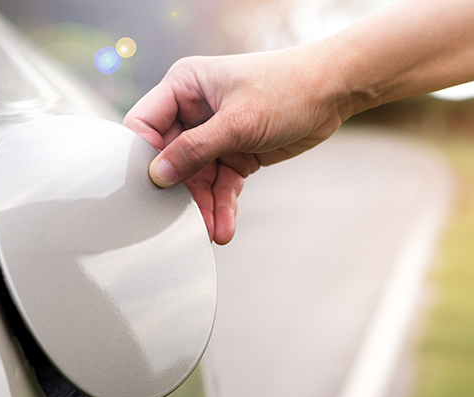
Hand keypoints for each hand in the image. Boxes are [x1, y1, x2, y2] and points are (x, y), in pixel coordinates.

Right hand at [124, 40, 348, 243]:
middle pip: (170, 158)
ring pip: (196, 178)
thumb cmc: (287, 88)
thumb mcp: (238, 121)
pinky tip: (225, 227)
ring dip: (203, 206)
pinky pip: (219, 185)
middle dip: (179, 192)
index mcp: (184, 86)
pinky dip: (222, 205)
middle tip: (181, 221)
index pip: (144, 124)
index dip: (141, 157)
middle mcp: (193, 110)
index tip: (145, 190)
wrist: (333, 93)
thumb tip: (158, 175)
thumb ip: (196, 149)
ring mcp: (213, 134)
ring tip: (211, 232)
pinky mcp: (234, 153)